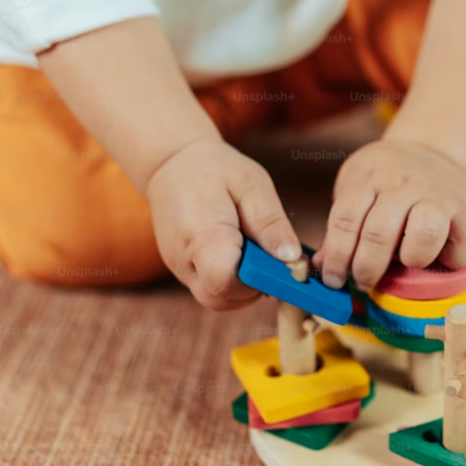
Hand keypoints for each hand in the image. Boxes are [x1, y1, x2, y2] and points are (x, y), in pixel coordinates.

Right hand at [146, 139, 300, 309]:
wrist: (172, 165)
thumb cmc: (214, 170)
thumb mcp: (252, 185)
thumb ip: (271, 224)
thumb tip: (292, 260)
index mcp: (203, 234)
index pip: (226, 282)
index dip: (258, 279)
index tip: (276, 260)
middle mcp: (185, 259)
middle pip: (222, 298)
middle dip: (255, 286)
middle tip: (268, 254)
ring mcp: (181, 270)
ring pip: (218, 299)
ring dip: (246, 286)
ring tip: (254, 249)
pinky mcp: (185, 273)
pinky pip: (212, 290)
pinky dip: (234, 281)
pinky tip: (243, 253)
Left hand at [314, 138, 465, 291]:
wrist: (431, 149)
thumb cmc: (384, 182)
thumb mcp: (356, 189)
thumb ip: (342, 228)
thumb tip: (320, 266)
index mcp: (370, 178)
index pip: (347, 218)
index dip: (337, 255)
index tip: (333, 279)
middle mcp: (404, 184)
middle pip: (380, 230)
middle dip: (367, 266)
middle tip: (363, 281)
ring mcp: (437, 196)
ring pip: (427, 230)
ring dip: (412, 258)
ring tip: (405, 264)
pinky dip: (454, 258)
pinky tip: (439, 261)